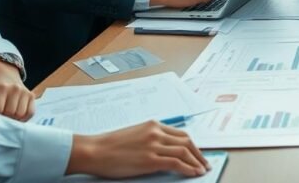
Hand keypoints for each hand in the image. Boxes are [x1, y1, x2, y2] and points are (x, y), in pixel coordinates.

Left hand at [0, 59, 33, 120]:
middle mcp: (15, 89)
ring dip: (14, 118)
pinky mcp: (31, 95)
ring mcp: (25, 92)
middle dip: (4, 117)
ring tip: (8, 115)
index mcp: (1, 88)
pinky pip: (30, 112)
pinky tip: (17, 116)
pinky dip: (24, 118)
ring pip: (21, 114)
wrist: (5, 75)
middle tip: (0, 115)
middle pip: (10, 113)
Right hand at [67, 121, 209, 178]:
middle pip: (187, 141)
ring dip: (197, 162)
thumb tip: (163, 149)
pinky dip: (188, 168)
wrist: (94, 150)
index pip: (180, 134)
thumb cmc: (109, 146)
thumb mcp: (134, 135)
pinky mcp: (150, 159)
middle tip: (205, 162)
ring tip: (202, 170)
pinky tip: (193, 173)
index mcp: (153, 125)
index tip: (197, 153)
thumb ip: (149, 138)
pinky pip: (176, 163)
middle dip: (199, 153)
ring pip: (185, 152)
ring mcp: (154, 145)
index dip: (192, 145)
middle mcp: (156, 132)